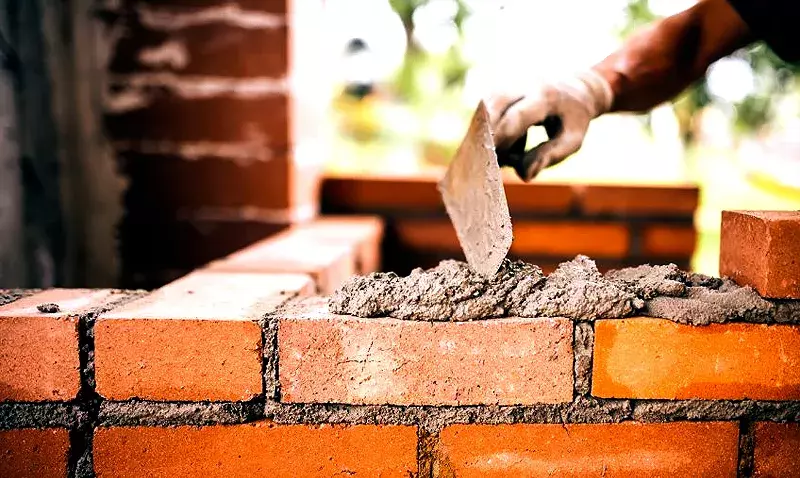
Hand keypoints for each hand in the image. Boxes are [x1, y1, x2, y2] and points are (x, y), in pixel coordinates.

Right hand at [485, 70, 612, 180]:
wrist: (577, 90)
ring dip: (487, 132)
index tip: (495, 160)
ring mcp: (512, 84)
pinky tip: (509, 144)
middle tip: (489, 159)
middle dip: (487, 132)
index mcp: (547, 96)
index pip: (518, 115)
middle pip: (495, 102)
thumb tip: (525, 175)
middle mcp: (526, 85)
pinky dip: (490, 130)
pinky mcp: (502, 90)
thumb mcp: (572, 140)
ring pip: (487, 105)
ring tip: (506, 155)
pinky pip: (487, 110)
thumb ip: (549, 156)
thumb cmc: (574, 120)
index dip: (503, 137)